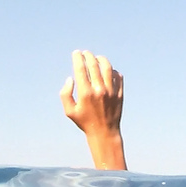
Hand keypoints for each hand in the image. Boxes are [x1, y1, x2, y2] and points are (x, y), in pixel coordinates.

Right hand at [60, 50, 127, 169]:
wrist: (104, 133)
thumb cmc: (84, 122)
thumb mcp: (69, 111)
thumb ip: (65, 94)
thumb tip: (70, 78)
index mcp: (85, 93)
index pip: (81, 69)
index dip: (78, 58)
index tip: (76, 53)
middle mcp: (99, 90)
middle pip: (94, 65)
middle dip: (88, 56)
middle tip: (85, 53)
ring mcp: (111, 91)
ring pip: (108, 68)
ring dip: (102, 60)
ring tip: (97, 58)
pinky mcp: (120, 94)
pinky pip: (118, 76)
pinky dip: (113, 70)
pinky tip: (108, 70)